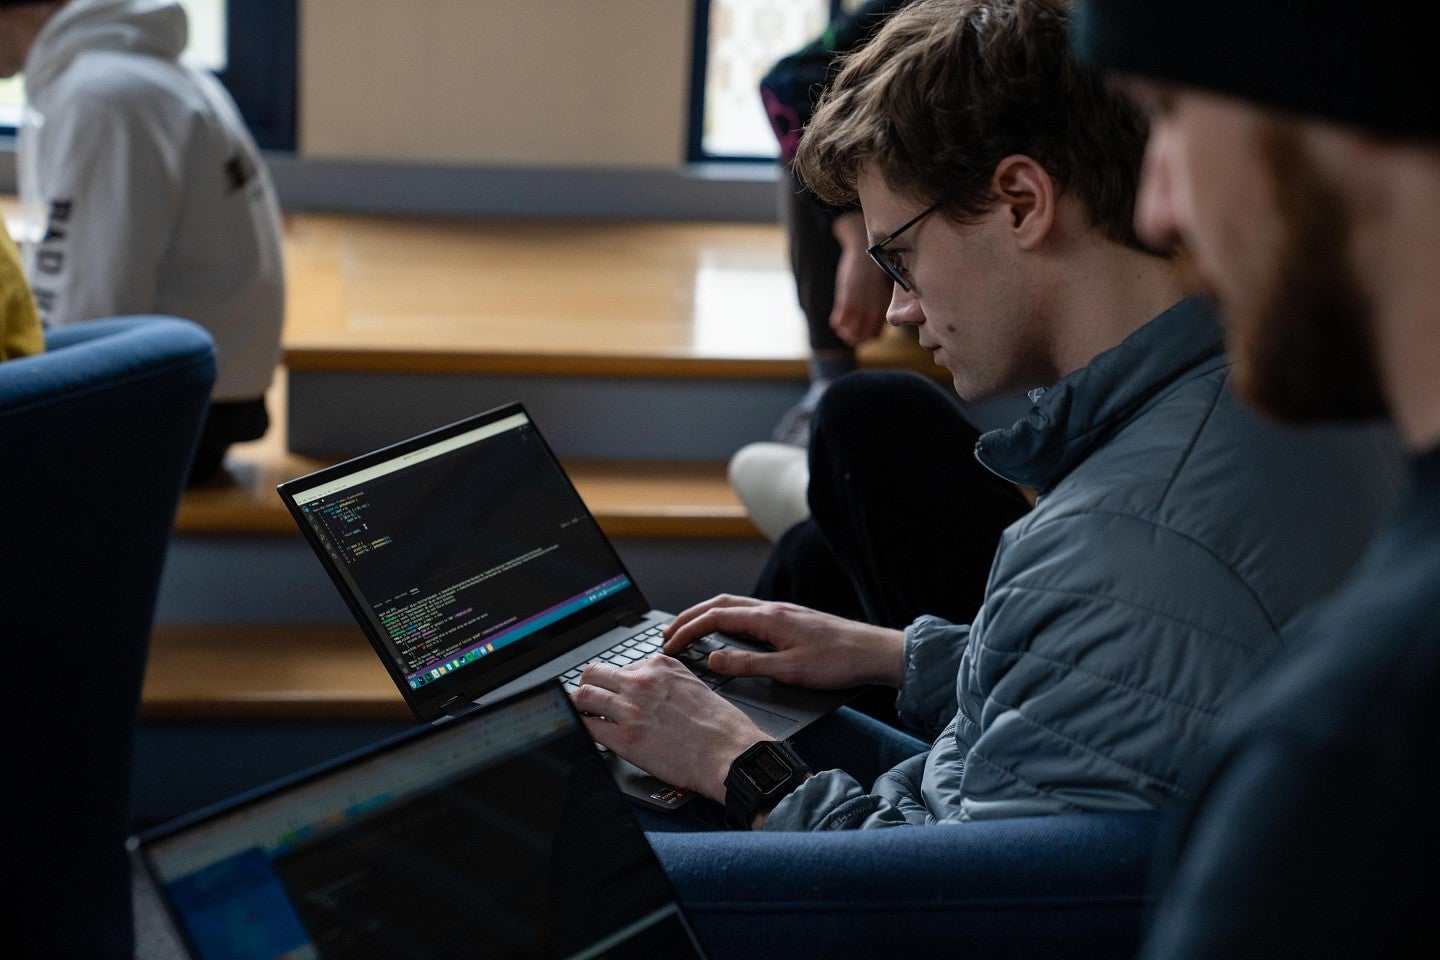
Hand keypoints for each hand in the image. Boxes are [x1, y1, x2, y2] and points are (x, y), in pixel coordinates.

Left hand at [572, 656, 766, 803]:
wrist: (730, 754)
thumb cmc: (721, 726)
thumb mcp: (694, 685)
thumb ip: (667, 681)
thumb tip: (649, 690)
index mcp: (660, 666)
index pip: (620, 666)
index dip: (614, 682)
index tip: (612, 692)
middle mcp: (642, 682)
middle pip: (593, 674)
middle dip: (588, 687)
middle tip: (589, 700)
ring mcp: (631, 709)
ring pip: (583, 696)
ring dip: (580, 707)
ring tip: (584, 716)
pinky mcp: (625, 739)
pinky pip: (587, 728)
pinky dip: (582, 730)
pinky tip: (587, 734)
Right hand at [662, 595, 905, 690]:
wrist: (874, 652)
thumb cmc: (838, 662)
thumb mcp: (789, 670)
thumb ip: (748, 664)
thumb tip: (713, 660)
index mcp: (768, 618)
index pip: (715, 618)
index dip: (687, 631)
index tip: (669, 646)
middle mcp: (772, 609)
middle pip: (719, 604)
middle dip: (689, 618)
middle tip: (666, 634)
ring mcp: (782, 612)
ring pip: (733, 606)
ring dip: (706, 615)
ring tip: (687, 631)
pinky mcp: (790, 619)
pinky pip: (747, 612)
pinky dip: (725, 618)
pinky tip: (725, 632)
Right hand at [829, 210, 891, 346]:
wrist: (862, 247)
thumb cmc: (870, 269)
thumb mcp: (878, 289)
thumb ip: (875, 305)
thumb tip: (870, 317)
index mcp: (881, 308)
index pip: (873, 335)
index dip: (864, 338)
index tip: (857, 333)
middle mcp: (872, 310)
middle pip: (861, 338)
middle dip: (852, 338)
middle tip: (845, 332)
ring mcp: (859, 307)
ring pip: (849, 332)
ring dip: (842, 332)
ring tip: (840, 326)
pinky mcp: (846, 300)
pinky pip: (838, 321)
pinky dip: (836, 323)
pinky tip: (835, 318)